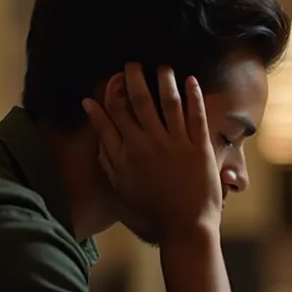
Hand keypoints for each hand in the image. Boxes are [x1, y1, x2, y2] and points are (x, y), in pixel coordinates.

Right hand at [83, 63, 221, 241]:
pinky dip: (193, 96)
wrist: (184, 227)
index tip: (113, 78)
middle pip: (139, 100)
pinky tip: (191, 81)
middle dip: (134, 77)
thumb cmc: (150, 208)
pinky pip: (196, 115)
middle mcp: (149, 143)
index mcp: (127, 152)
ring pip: (168, 102)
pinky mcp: (199, 148)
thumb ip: (105, 151)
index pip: (115, 112)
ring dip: (164, 80)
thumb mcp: (119, 183)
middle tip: (134, 63)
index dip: (113, 91)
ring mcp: (175, 144)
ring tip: (163, 66)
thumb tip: (92, 117)